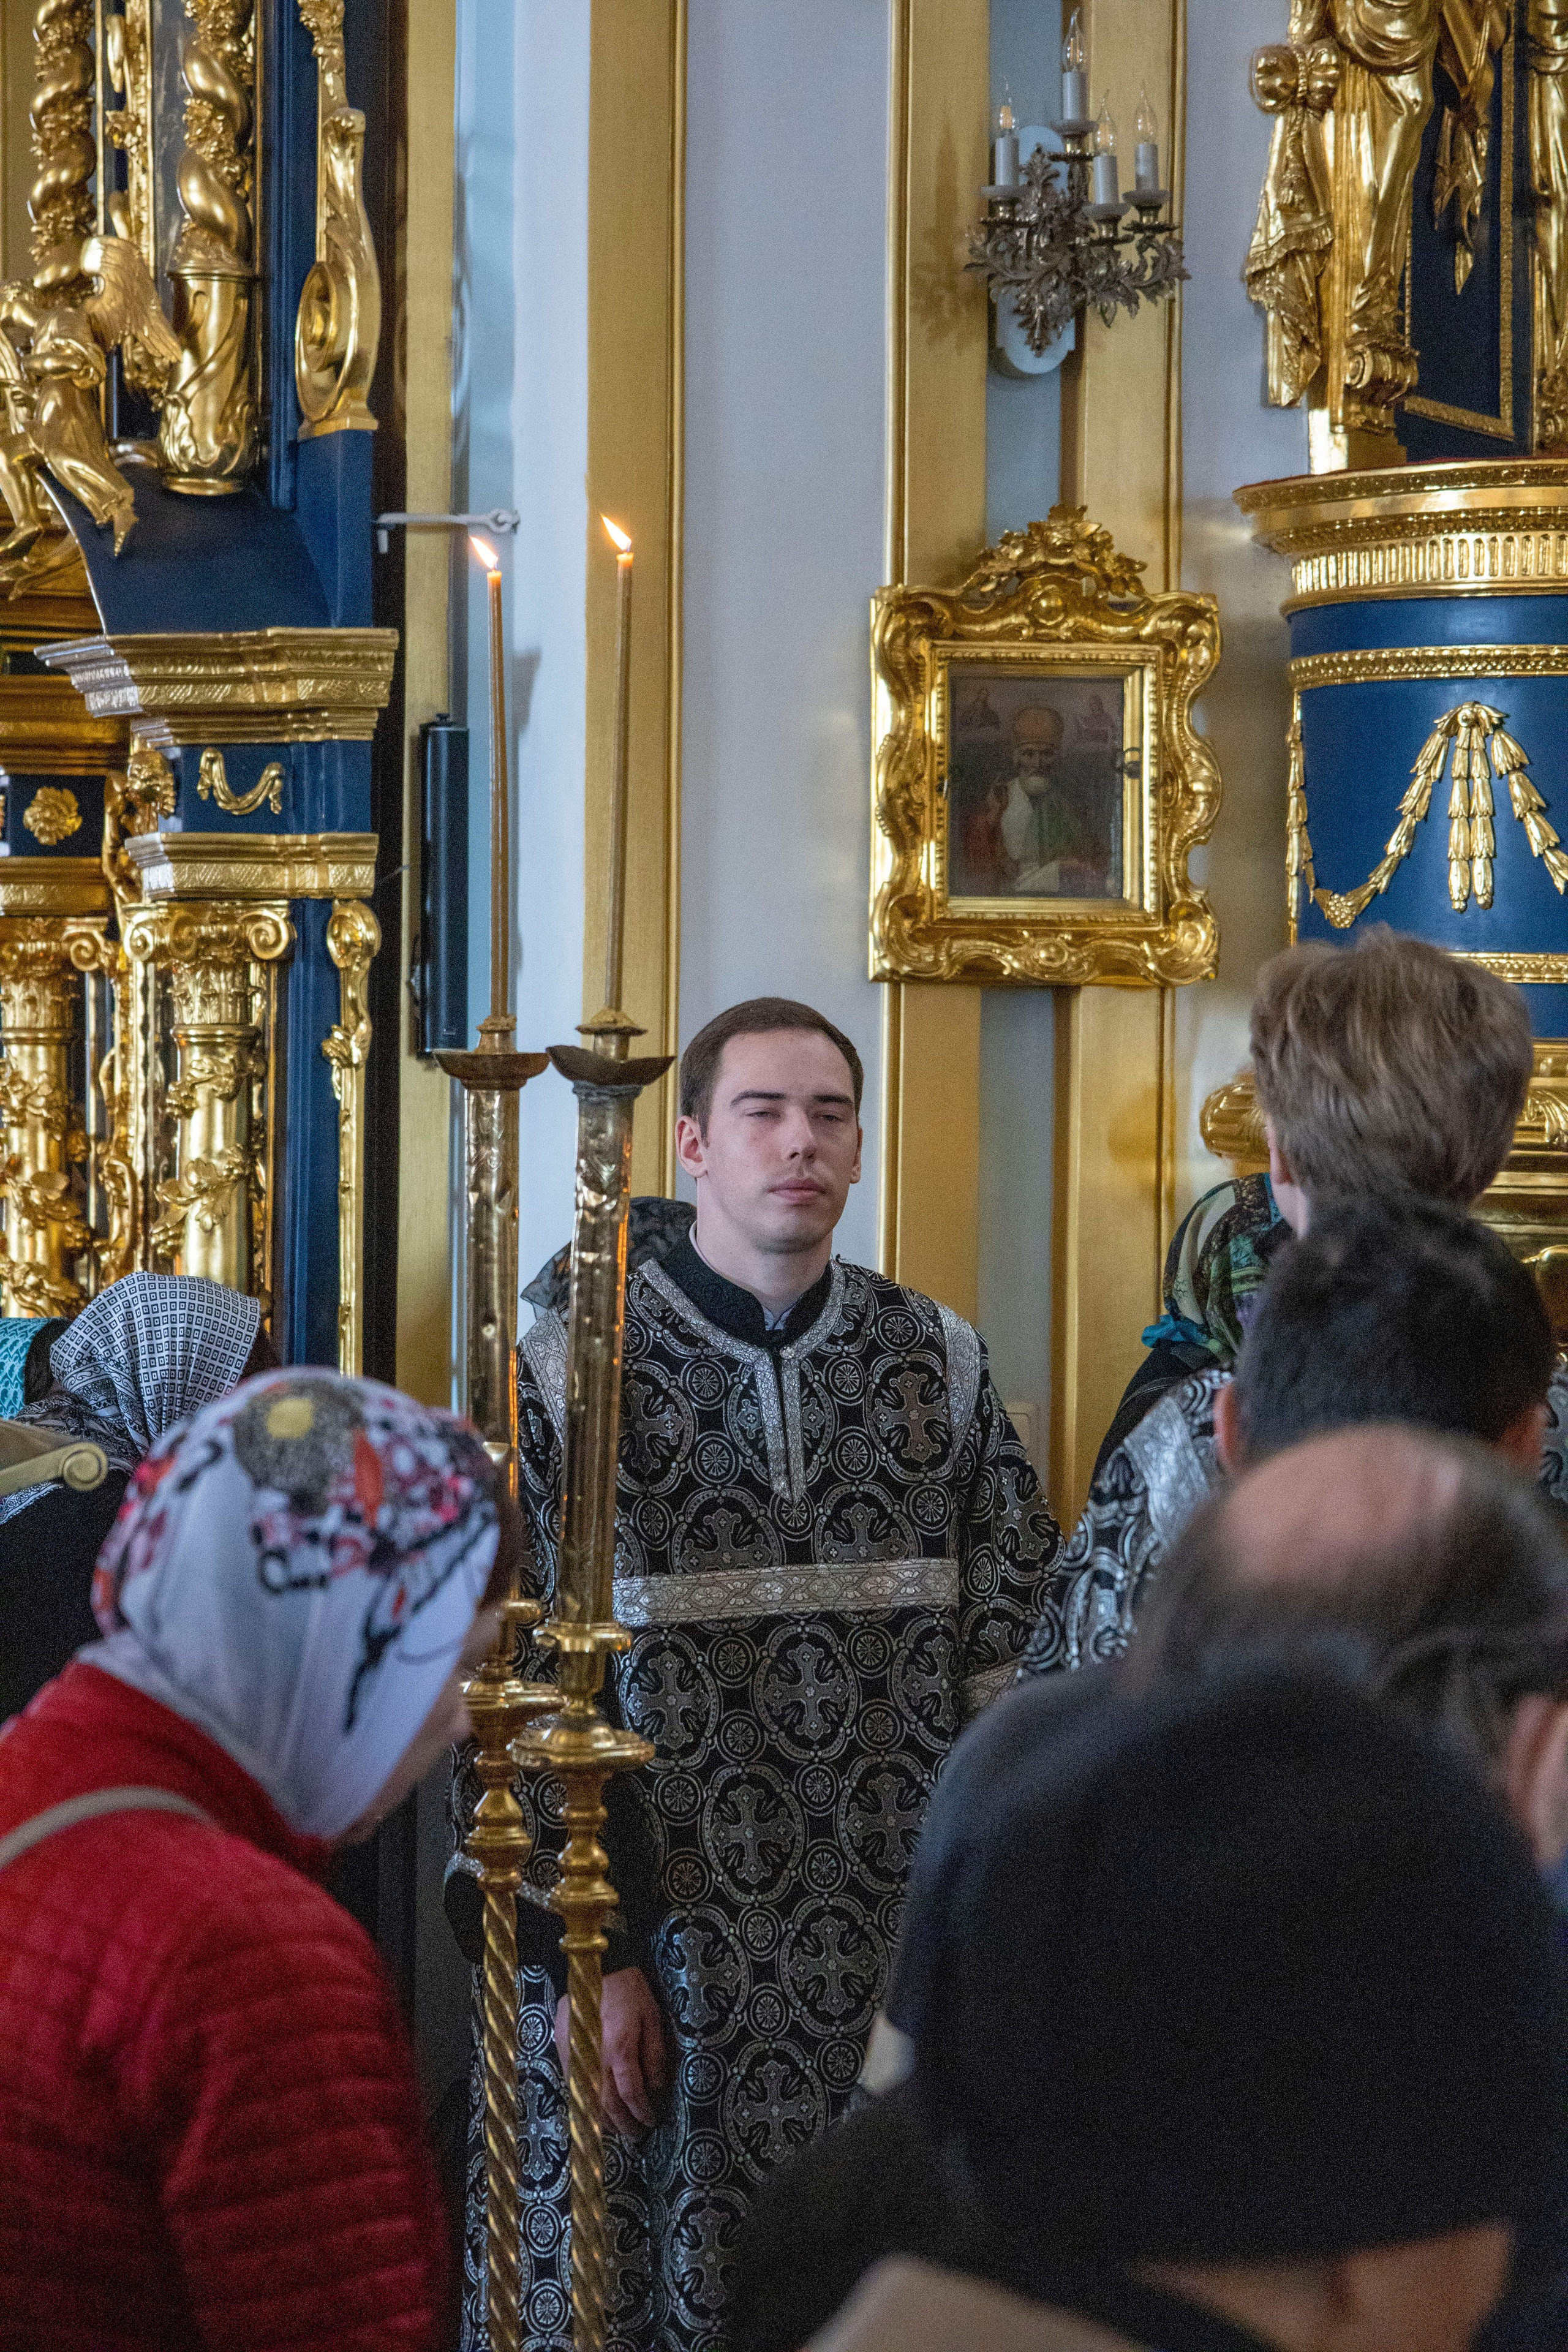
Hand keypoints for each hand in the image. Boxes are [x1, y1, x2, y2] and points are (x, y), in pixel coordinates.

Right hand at [554, 1966, 668, 2137]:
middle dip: (623, 2124)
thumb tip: (657, 2087)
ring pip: (587, 2099)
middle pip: (607, 2104)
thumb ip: (655, 2054)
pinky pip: (575, 2084)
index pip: (631, 2093)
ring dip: (603, 2118)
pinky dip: (588, 2100)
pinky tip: (598, 2106)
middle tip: (636, 2135)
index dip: (643, 2111)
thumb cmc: (629, 1991)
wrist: (593, 1967)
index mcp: (619, 2049)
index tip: (652, 2120)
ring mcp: (574, 2056)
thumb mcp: (652, 2017)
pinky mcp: (561, 2050)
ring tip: (618, 2128)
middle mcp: (594, 2058)